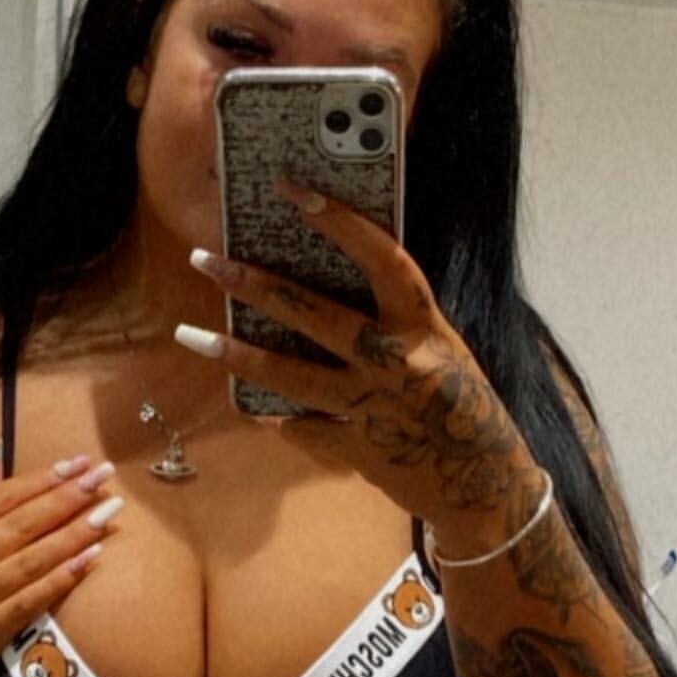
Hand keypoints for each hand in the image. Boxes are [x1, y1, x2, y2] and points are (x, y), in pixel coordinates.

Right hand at [0, 448, 122, 676]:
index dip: (41, 479)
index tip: (77, 463)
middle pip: (20, 523)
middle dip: (68, 497)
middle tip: (105, 476)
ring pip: (31, 558)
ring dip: (75, 533)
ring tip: (109, 512)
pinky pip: (30, 600)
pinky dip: (61, 578)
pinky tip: (90, 558)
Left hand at [180, 180, 536, 526]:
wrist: (486, 486)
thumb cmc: (467, 407)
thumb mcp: (442, 351)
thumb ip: (396, 324)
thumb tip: (336, 288)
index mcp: (425, 328)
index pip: (381, 258)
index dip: (339, 221)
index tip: (292, 190)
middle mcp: (397, 363)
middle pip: (314, 313)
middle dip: (254, 284)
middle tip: (205, 260)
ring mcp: (372, 408)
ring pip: (289, 375)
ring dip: (236, 353)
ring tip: (190, 335)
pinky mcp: (356, 449)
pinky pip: (303, 428)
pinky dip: (279, 418)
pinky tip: (255, 409)